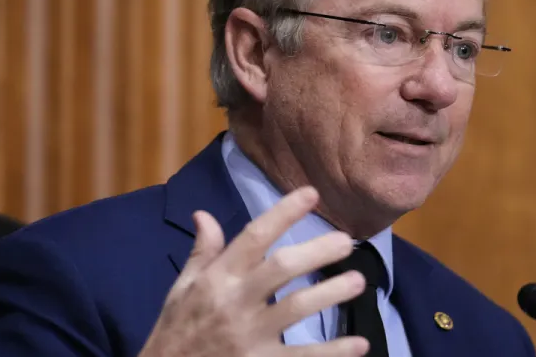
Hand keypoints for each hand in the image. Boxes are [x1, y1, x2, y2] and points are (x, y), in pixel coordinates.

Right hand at [139, 186, 369, 356]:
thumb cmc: (177, 330)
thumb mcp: (181, 288)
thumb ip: (202, 252)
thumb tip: (204, 213)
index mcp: (218, 278)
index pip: (254, 236)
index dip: (284, 213)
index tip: (312, 194)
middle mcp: (235, 302)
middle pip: (282, 268)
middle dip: (317, 252)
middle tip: (345, 241)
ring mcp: (250, 336)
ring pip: (297, 309)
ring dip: (331, 293)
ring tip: (358, 281)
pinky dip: (333, 352)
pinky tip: (359, 344)